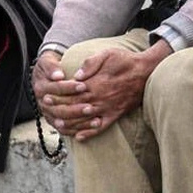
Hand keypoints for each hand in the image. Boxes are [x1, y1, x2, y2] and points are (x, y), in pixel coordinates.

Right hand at [33, 49, 85, 127]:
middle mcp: (43, 103)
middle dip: (75, 109)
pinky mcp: (54, 121)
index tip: (83, 86)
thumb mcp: (48, 61)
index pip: (55, 89)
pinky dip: (78, 131)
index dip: (68, 88)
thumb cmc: (51, 66)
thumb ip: (52, 66)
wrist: (47, 76)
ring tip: (96, 120)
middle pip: (59, 109)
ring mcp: (48, 114)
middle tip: (90, 107)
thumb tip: (58, 75)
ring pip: (63, 122)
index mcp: (41, 87)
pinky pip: (65, 130)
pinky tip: (91, 129)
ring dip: (79, 122)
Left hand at [40, 43, 169, 140]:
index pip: (72, 92)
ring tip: (57, 124)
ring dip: (69, 124)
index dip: (58, 95)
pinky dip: (89, 133)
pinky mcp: (115, 115)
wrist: (146, 72)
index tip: (46, 96)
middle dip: (59, 109)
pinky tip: (79, 138)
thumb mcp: (108, 54)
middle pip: (74, 107)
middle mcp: (99, 99)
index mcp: (95, 84)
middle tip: (46, 111)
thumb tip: (77, 75)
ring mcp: (107, 109)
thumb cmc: (126, 61)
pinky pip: (100, 127)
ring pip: (84, 120)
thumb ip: (91, 63)